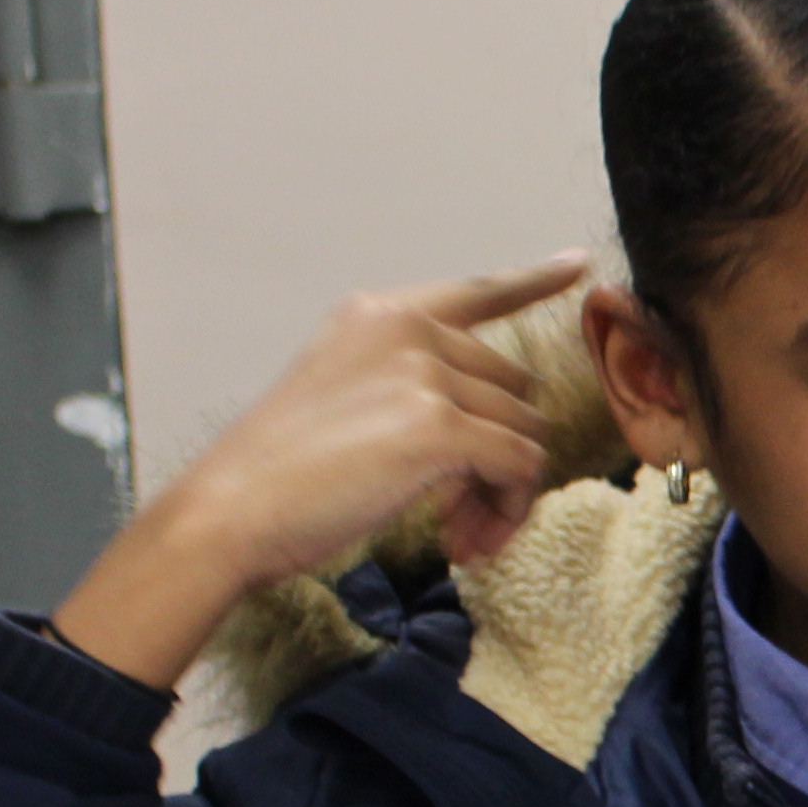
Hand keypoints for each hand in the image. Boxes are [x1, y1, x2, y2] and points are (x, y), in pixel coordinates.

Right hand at [50, 255, 591, 688]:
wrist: (230, 509)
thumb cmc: (279, 474)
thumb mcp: (341, 394)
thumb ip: (408, 385)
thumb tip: (492, 429)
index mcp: (379, 315)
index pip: (475, 290)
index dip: (533, 281)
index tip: (577, 266)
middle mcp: (407, 330)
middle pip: (514, 390)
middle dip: (501, 455)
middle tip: (464, 515)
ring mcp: (425, 374)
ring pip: (525, 433)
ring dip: (504, 494)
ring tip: (459, 535)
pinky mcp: (440, 427)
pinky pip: (519, 467)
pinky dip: (505, 511)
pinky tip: (463, 540)